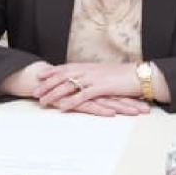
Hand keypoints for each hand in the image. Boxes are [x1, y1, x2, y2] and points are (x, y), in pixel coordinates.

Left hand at [34, 63, 150, 114]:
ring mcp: (94, 78)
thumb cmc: (125, 76)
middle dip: (47, 84)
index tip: (40, 76)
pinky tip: (62, 108)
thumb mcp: (106, 73)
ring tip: (43, 101)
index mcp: (90, 66)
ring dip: (54, 94)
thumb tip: (85, 80)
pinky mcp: (101, 88)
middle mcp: (89, 70)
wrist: (140, 75)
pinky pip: (82, 96)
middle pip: (63, 76)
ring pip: (69, 86)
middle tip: (35, 91)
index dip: (52, 72)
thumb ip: (94, 76)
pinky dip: (70, 102)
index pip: (66, 68)